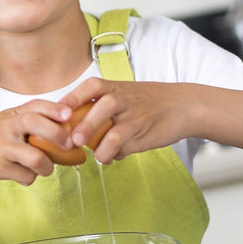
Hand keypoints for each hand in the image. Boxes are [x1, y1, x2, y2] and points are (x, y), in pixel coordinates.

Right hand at [0, 99, 74, 185]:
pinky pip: (26, 176)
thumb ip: (25, 123)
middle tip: (67, 145)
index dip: (56, 109)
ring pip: (38, 158)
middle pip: (40, 125)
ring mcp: (2, 147)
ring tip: (42, 168)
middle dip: (60, 136)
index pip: (37, 105)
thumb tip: (60, 131)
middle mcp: (7, 127)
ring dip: (47, 167)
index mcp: (10, 115)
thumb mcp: (1, 123)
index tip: (69, 116)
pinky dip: (29, 178)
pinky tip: (21, 175)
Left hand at [62, 78, 194, 162]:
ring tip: (95, 155)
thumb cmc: (144, 100)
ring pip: (113, 134)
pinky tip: (110, 156)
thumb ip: (97, 103)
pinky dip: (113, 155)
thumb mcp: (122, 92)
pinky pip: (124, 148)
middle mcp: (124, 99)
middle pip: (102, 108)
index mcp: (114, 86)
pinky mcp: (143, 136)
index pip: (91, 87)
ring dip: (99, 148)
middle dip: (86, 125)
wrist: (184, 106)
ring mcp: (134, 118)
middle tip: (73, 141)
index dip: (72, 99)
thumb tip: (67, 124)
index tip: (58, 113)